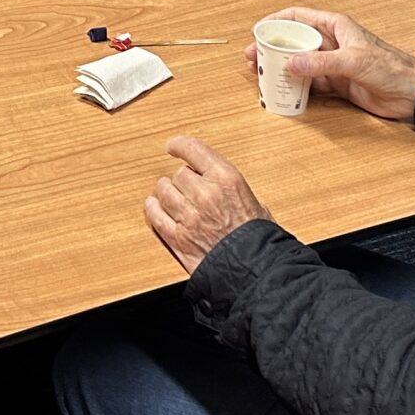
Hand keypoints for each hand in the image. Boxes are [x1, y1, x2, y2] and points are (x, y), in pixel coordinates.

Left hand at [144, 136, 269, 273]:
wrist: (256, 269)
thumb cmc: (260, 240)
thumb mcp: (255, 204)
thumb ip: (232, 190)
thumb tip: (220, 185)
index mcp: (227, 179)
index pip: (194, 150)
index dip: (179, 145)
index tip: (173, 146)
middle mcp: (205, 193)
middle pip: (179, 174)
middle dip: (182, 180)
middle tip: (187, 187)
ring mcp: (189, 215)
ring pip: (164, 191)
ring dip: (166, 193)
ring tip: (171, 196)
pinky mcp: (178, 237)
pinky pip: (156, 216)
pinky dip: (153, 210)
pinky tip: (155, 207)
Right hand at [250, 6, 414, 121]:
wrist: (411, 93)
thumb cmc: (392, 67)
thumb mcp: (353, 61)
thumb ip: (321, 62)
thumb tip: (292, 63)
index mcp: (335, 27)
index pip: (298, 17)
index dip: (276, 21)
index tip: (258, 31)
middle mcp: (331, 43)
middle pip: (294, 41)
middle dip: (273, 47)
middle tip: (255, 58)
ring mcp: (332, 63)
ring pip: (299, 62)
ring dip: (282, 67)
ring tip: (263, 74)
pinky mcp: (336, 82)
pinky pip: (309, 82)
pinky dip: (296, 85)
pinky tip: (285, 89)